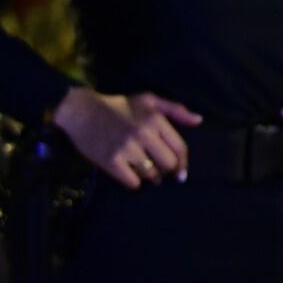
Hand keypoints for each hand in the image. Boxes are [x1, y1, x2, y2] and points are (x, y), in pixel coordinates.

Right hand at [52, 87, 202, 189]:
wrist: (82, 111)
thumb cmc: (119, 106)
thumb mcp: (149, 100)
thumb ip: (176, 110)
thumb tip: (199, 120)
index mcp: (155, 120)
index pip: (180, 148)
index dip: (183, 164)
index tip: (181, 174)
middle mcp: (143, 134)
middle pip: (168, 164)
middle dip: (166, 171)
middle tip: (160, 171)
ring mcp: (127, 149)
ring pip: (151, 175)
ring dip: (151, 178)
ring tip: (146, 173)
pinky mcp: (111, 161)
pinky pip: (132, 182)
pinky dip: (134, 182)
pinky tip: (131, 175)